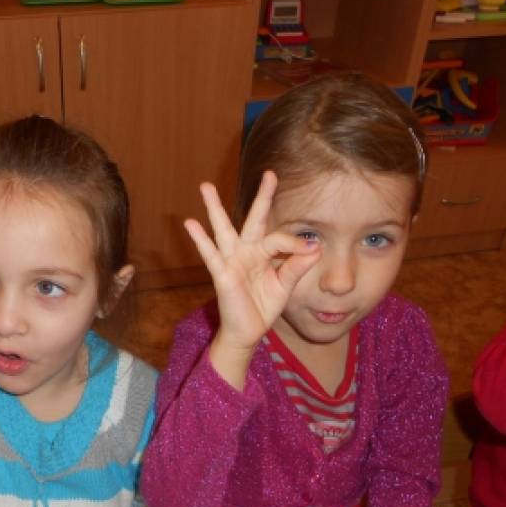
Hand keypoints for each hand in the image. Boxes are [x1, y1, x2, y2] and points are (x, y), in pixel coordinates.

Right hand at [185, 172, 319, 388]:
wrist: (248, 332)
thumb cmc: (263, 307)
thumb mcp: (285, 286)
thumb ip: (297, 266)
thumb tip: (315, 247)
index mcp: (263, 253)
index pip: (280, 238)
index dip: (296, 242)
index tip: (311, 249)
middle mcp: (246, 251)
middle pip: (254, 219)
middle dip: (262, 197)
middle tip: (269, 174)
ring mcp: (232, 261)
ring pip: (223, 229)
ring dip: (214, 208)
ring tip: (206, 187)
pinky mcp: (222, 274)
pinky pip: (210, 254)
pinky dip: (200, 239)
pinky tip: (190, 223)